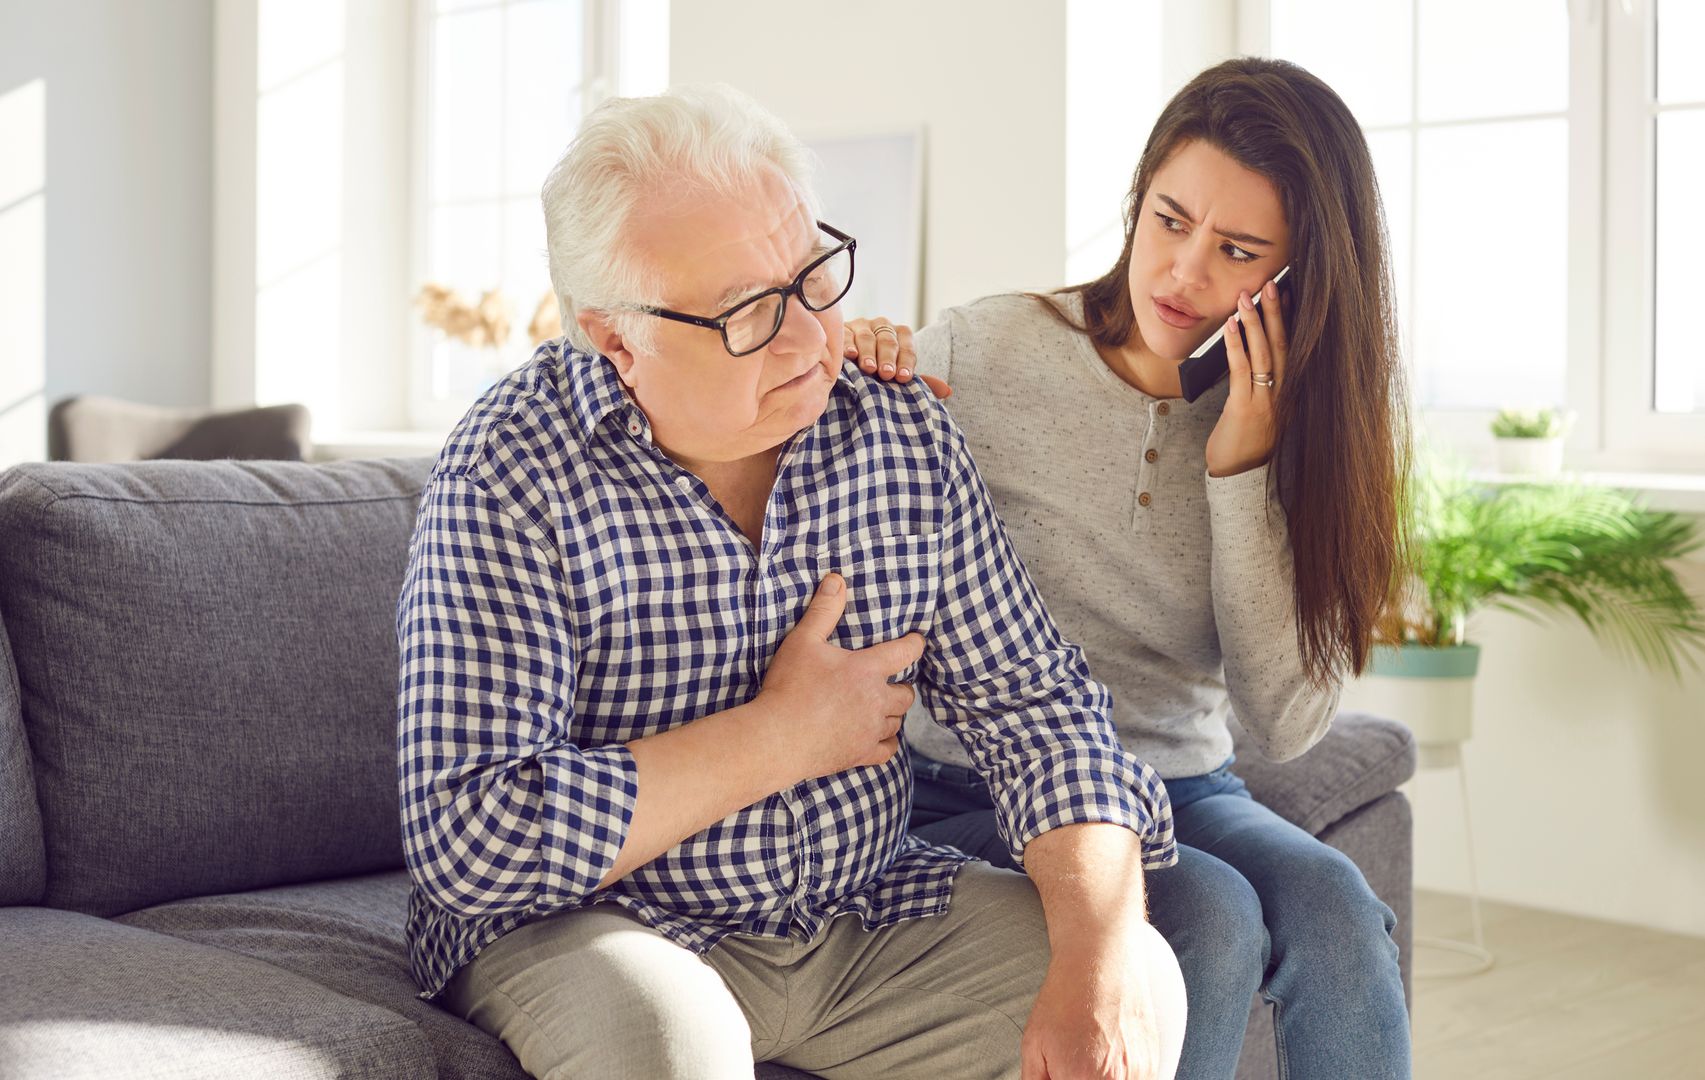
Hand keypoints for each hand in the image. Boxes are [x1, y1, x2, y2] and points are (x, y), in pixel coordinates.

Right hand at [756, 573, 924, 782]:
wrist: (777, 738)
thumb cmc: (789, 687)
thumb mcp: (803, 642)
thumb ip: (823, 611)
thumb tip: (837, 580)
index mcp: (866, 670)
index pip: (905, 653)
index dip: (914, 645)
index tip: (917, 641)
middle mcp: (876, 701)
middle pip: (906, 693)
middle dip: (902, 685)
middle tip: (891, 681)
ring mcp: (870, 730)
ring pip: (898, 721)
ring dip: (893, 713)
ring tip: (881, 707)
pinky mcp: (861, 754)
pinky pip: (888, 750)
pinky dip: (886, 743)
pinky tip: (877, 737)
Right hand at [843, 317, 952, 399]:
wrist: (852, 364)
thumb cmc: (880, 371)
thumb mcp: (899, 375)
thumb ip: (921, 383)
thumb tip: (947, 391)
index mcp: (900, 335)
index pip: (907, 346)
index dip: (906, 362)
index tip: (903, 378)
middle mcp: (882, 326)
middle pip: (888, 340)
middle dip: (888, 358)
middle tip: (886, 374)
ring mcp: (862, 325)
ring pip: (867, 337)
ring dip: (868, 353)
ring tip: (868, 368)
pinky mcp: (843, 329)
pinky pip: (846, 335)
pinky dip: (848, 345)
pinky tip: (850, 356)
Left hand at [1020, 925, 1180, 1079]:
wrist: (1101, 959)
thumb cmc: (1065, 997)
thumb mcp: (1034, 1046)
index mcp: (1082, 1079)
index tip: (1062, 1074)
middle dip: (1081, 1079)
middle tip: (1073, 1068)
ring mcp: (1140, 1072)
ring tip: (1090, 1059)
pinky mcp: (1153, 1062)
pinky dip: (1122, 1077)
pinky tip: (1107, 1058)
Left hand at [1204, 277, 1287, 477]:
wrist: (1238, 479)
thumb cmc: (1244, 445)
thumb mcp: (1258, 412)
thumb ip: (1258, 387)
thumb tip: (1248, 357)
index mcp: (1287, 393)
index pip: (1291, 350)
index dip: (1289, 322)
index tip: (1287, 295)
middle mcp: (1282, 395)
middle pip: (1283, 346)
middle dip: (1277, 313)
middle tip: (1271, 284)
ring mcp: (1266, 402)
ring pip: (1264, 354)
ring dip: (1256, 323)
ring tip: (1248, 297)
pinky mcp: (1245, 409)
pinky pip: (1242, 371)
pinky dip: (1236, 346)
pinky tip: (1232, 326)